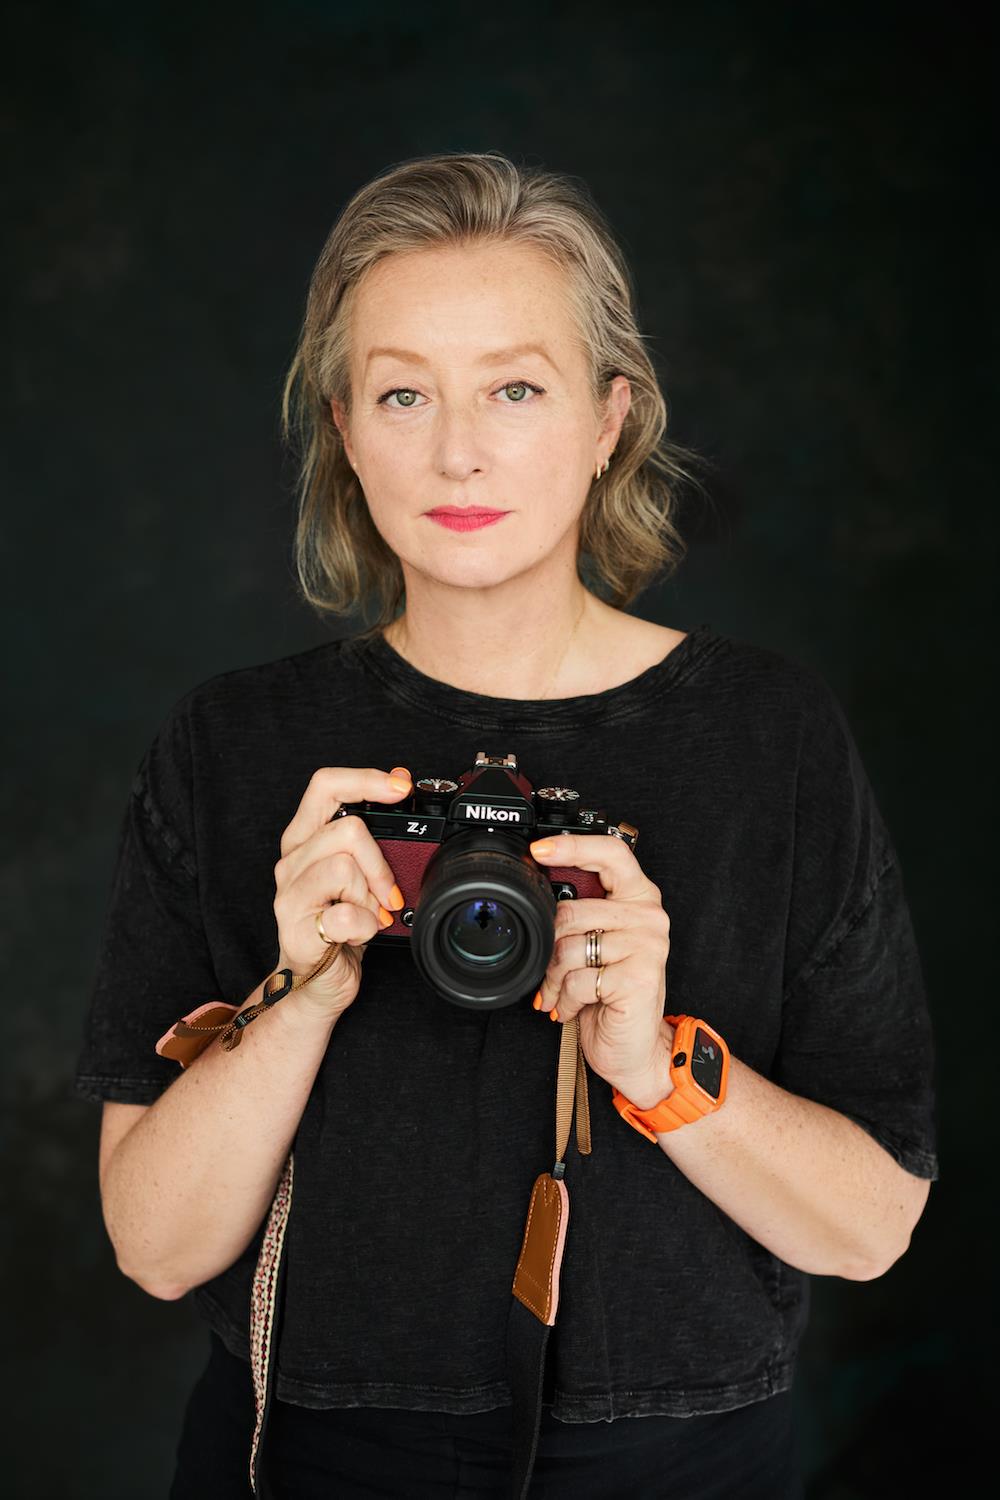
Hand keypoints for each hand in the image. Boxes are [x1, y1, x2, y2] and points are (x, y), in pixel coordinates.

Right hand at [272, 765, 412, 1021]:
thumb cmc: (339, 923)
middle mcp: (291, 862)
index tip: (401, 786)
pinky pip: (347, 915)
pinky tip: (359, 935)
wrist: (316, 981)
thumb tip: (399, 780)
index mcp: (304, 839)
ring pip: (344, 868)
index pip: (325, 785)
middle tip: (386, 893)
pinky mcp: (299, 930)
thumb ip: (370, 831)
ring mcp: (290, 895)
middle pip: (347, 829)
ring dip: (370, 897)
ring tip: (365, 915)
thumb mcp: (356, 871)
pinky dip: (365, 927)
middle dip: (380, 863)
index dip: (366, 779)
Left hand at [528, 834, 674, 1104]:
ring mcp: (648, 945)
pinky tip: (576, 1007)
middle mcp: (649, 917)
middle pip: (573, 909)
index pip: (612, 853)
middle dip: (549, 946)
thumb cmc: (611, 995)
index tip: (538, 849)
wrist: (636, 1049)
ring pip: (569, 946)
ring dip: (554, 978)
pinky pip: (578, 979)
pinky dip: (566, 999)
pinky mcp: (639, 976)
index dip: (572, 846)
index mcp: (638, 898)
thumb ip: (580, 913)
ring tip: (564, 992)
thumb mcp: (596, 945)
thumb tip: (539, 890)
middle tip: (551, 970)